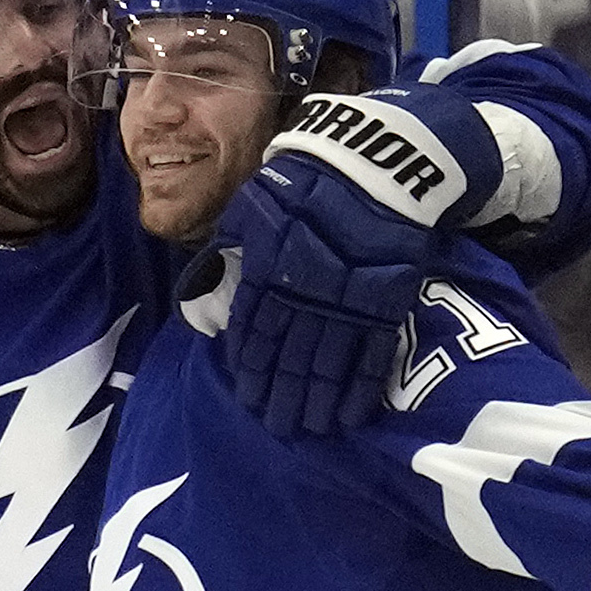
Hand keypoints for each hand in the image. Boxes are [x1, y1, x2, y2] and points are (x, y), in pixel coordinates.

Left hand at [212, 84, 507, 435]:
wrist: (375, 161)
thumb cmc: (306, 180)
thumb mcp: (255, 205)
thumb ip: (231, 246)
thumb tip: (204, 281)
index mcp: (271, 270)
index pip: (254, 331)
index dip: (250, 367)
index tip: (247, 394)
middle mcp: (306, 293)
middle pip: (288, 357)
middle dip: (280, 396)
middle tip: (275, 427)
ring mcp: (348, 301)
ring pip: (326, 364)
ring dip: (315, 401)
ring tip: (307, 429)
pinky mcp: (386, 303)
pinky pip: (370, 356)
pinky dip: (359, 390)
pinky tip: (348, 416)